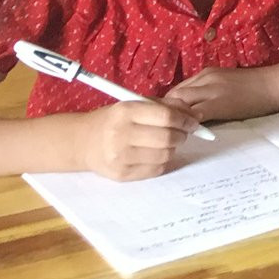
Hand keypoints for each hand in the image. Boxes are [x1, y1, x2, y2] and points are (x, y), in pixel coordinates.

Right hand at [73, 100, 200, 181]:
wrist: (82, 142)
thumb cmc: (114, 120)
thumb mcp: (135, 104)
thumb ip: (166, 106)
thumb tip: (196, 115)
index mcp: (125, 111)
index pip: (165, 116)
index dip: (185, 119)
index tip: (194, 121)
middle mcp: (120, 134)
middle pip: (167, 137)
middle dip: (182, 135)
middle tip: (182, 133)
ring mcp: (119, 157)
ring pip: (165, 155)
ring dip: (173, 149)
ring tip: (166, 143)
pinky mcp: (121, 174)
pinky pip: (155, 170)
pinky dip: (162, 162)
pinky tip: (155, 154)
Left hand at [164, 65, 278, 123]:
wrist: (275, 84)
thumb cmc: (255, 87)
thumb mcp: (225, 84)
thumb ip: (207, 92)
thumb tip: (189, 111)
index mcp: (205, 74)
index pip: (175, 90)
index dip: (165, 105)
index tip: (160, 119)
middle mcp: (205, 78)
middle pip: (173, 95)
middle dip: (163, 113)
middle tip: (160, 129)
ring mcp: (211, 89)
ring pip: (180, 102)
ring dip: (172, 118)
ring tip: (170, 132)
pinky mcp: (219, 102)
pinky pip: (194, 113)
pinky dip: (187, 122)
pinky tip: (187, 132)